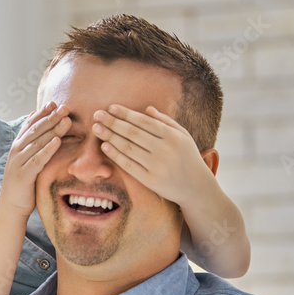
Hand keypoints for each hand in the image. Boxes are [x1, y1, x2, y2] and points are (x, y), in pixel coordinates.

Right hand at [0, 101, 70, 214]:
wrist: (11, 206)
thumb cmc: (24, 183)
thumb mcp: (28, 160)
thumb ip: (33, 143)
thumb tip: (38, 123)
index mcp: (18, 146)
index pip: (30, 124)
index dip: (42, 113)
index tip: (55, 102)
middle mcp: (17, 151)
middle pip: (35, 130)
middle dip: (51, 117)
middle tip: (65, 107)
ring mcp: (19, 162)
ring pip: (37, 142)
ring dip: (52, 130)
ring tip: (66, 120)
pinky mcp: (23, 175)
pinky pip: (37, 159)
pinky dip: (47, 149)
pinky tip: (57, 141)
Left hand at [92, 104, 216, 208]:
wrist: (196, 187)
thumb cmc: (188, 157)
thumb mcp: (183, 136)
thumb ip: (166, 121)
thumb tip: (147, 109)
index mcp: (172, 136)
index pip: (143, 121)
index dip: (126, 114)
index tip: (110, 107)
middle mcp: (164, 149)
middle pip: (132, 133)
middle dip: (112, 122)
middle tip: (97, 115)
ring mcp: (156, 165)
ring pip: (128, 148)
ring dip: (110, 136)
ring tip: (97, 128)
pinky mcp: (150, 180)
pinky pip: (128, 165)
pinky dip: (115, 155)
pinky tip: (105, 146)